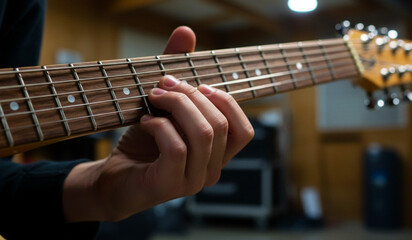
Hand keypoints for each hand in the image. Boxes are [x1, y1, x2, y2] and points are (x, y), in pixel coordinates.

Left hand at [62, 26, 253, 221]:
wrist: (114, 179)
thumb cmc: (143, 144)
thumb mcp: (164, 108)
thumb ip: (179, 75)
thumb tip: (186, 32)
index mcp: (217, 155)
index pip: (244, 131)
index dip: (226, 102)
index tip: (199, 85)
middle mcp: (212, 170)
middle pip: (220, 124)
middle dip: (192, 96)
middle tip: (165, 83)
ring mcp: (193, 181)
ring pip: (203, 133)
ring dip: (177, 105)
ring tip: (154, 97)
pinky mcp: (170, 185)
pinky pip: (176, 147)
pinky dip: (159, 126)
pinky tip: (145, 122)